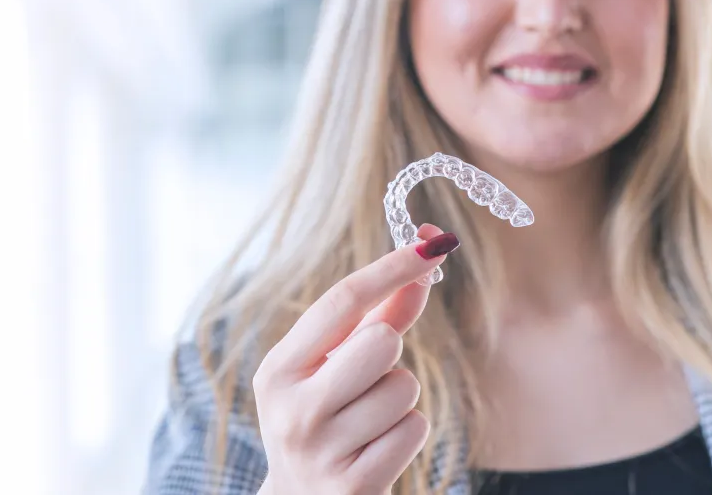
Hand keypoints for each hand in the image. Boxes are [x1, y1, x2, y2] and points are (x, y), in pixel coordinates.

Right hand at [253, 224, 459, 494]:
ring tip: (367, 421)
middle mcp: (292, 408)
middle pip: (380, 342)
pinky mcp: (354, 483)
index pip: (341, 301)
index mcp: (279, 368)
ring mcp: (321, 449)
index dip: (392, 267)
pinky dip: (406, 433)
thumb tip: (425, 255)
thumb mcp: (332, 366)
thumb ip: (379, 314)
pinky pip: (414, 428)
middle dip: (388, 354)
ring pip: (403, 386)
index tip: (432, 240)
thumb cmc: (324, 417)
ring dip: (398, 399)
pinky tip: (376, 448)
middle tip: (365, 379)